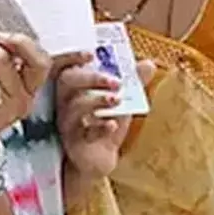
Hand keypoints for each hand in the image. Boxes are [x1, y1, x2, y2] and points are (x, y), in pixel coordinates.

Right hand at [57, 53, 155, 181]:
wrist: (99, 160)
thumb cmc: (104, 126)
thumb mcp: (120, 103)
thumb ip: (133, 84)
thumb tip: (148, 63)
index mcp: (72, 89)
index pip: (64, 67)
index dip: (72, 57)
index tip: (91, 54)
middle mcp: (65, 104)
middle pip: (67, 82)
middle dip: (91, 78)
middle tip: (116, 82)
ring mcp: (67, 124)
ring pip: (74, 107)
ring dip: (97, 101)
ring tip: (117, 100)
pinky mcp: (74, 143)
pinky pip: (84, 133)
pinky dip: (100, 128)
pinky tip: (113, 125)